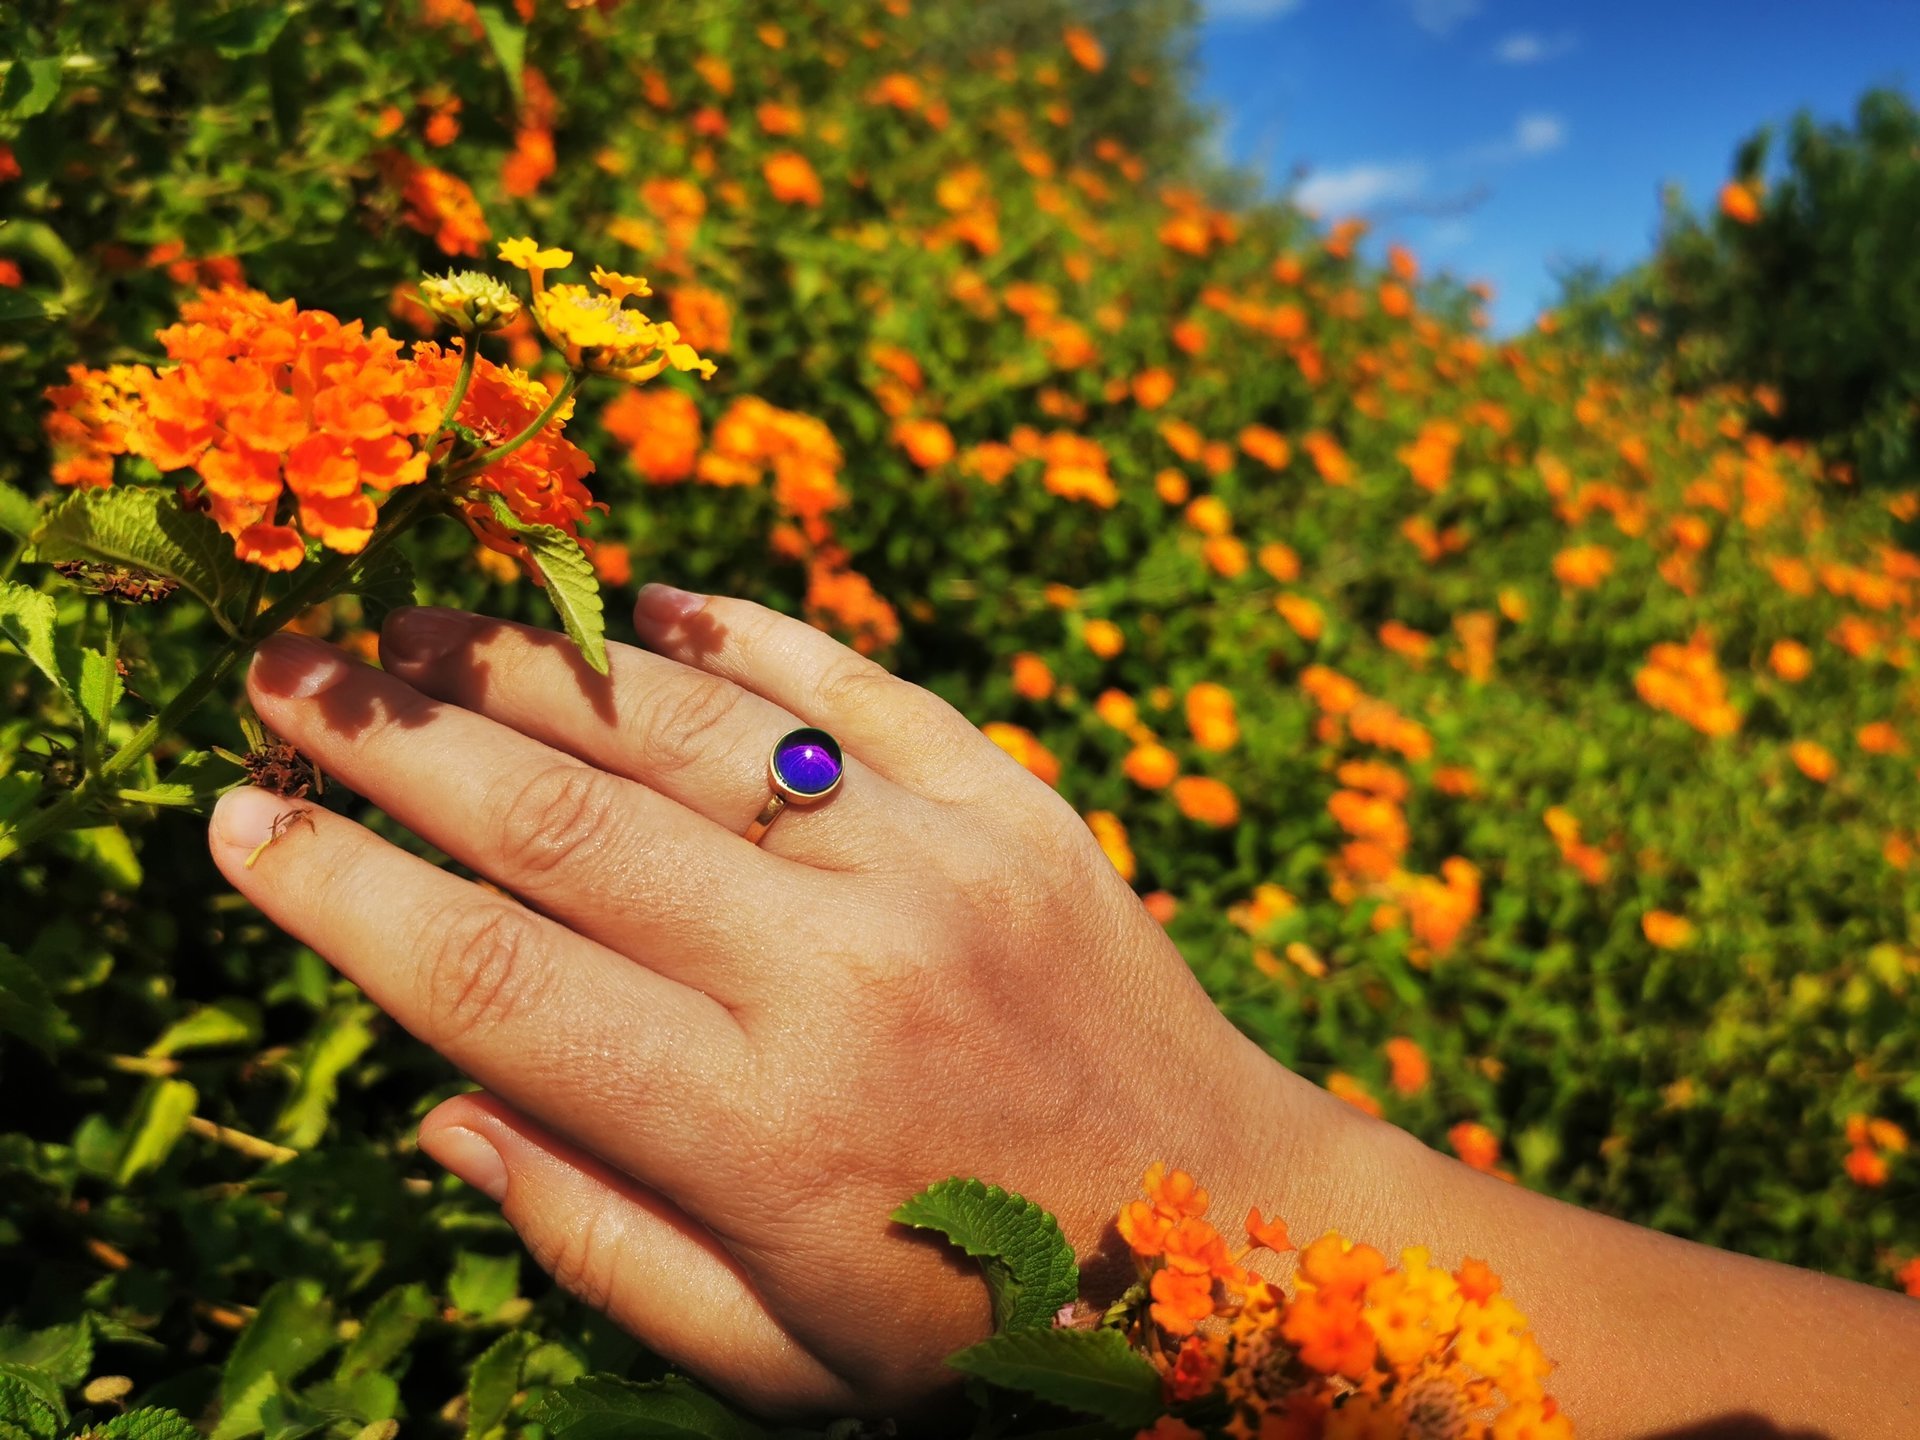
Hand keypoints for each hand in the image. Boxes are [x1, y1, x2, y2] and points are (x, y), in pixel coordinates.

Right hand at [206, 587, 1348, 1416]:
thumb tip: (441, 1106)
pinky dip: (736, 635)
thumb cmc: (984, 1322)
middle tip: (279, 672)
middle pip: (562, 819)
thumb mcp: (774, 1351)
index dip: (340, 894)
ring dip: (530, 663)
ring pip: (690, 727)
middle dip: (392, 738)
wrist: (1230, 1237)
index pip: (489, 980)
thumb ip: (596, 1236)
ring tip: (417, 625)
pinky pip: (853, 684)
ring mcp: (940, 864)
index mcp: (758, 1128)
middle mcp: (838, 971)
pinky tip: (643, 605)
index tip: (235, 824)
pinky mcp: (1018, 805)